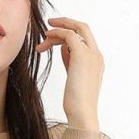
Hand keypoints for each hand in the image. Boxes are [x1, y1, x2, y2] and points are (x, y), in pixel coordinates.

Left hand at [35, 15, 102, 130]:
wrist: (83, 115)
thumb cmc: (76, 105)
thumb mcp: (73, 80)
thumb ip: (71, 63)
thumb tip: (63, 50)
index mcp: (96, 62)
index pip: (85, 39)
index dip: (69, 35)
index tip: (54, 37)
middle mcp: (97, 55)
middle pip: (83, 28)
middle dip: (66, 23)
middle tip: (48, 24)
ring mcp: (91, 54)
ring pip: (75, 30)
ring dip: (56, 32)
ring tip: (41, 42)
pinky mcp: (82, 55)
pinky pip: (68, 35)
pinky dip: (56, 34)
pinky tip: (45, 39)